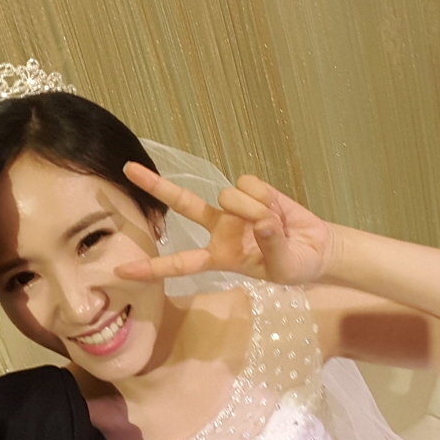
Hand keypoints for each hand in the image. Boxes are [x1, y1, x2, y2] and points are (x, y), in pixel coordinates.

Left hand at [116, 163, 337, 284]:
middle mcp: (219, 229)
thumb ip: (271, 245)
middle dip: (155, 186)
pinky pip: (249, 184)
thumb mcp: (283, 267)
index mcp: (219, 257)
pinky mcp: (253, 189)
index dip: (152, 268)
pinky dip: (266, 197)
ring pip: (228, 195)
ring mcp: (233, 207)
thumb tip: (262, 223)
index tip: (121, 270)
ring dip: (254, 209)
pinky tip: (278, 208)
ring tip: (276, 225)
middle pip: (182, 203)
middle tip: (128, 169)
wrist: (317, 248)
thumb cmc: (294, 265)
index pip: (180, 264)